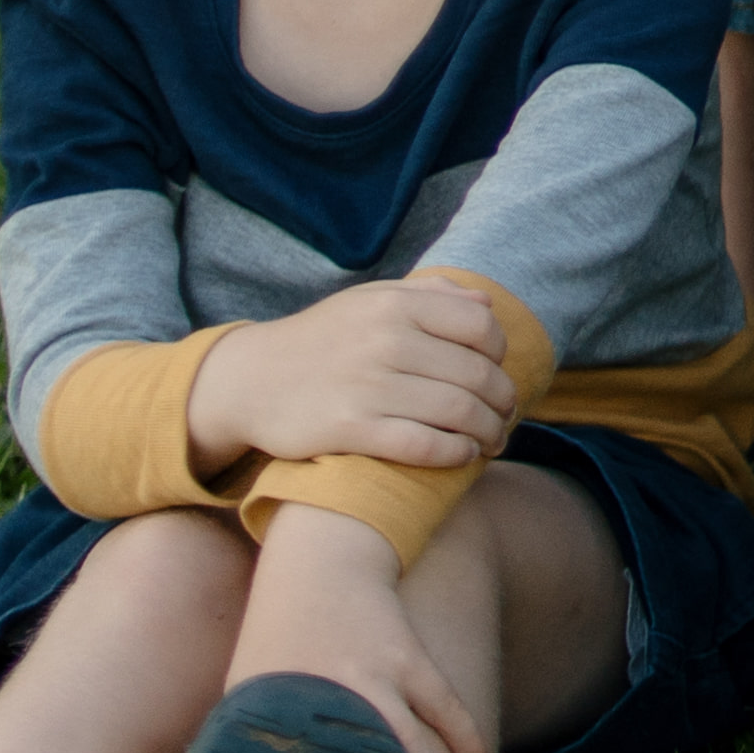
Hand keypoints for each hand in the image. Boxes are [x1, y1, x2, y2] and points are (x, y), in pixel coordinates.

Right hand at [188, 274, 517, 476]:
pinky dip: (455, 453)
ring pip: (459, 412)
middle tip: (505, 418)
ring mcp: (367, 384)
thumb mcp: (369, 301)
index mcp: (395, 304)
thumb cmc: (322, 340)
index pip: (481, 326)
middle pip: (477, 375)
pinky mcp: (349, 428)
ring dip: (488, 432)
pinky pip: (424, 444)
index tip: (496, 373)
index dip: (500, 354)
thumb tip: (486, 303)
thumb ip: (428, 295)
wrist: (249, 380)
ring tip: (492, 441)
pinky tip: (462, 456)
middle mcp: (385, 340)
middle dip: (502, 402)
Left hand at [231, 505, 492, 752]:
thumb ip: (236, 742)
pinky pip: (445, 705)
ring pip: (415, 742)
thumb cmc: (273, 633)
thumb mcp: (244, 688)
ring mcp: (378, 674)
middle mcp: (333, 694)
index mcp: (286, 708)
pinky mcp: (409, 658)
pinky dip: (465, 739)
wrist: (319, 561)